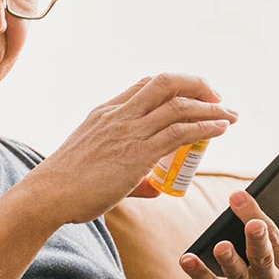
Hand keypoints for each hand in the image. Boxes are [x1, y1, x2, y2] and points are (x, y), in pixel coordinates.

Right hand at [26, 73, 237, 224]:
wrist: (48, 196)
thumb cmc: (66, 187)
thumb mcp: (95, 165)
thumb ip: (130, 173)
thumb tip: (155, 186)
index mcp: (105, 112)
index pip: (145, 84)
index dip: (174, 84)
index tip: (193, 93)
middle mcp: (119, 115)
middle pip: (166, 83)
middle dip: (197, 84)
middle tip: (217, 96)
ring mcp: (129, 132)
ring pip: (179, 106)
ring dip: (210, 108)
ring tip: (230, 115)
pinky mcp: (138, 153)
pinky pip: (180, 132)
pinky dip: (205, 127)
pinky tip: (220, 129)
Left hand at [179, 190, 278, 278]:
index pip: (275, 239)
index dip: (259, 215)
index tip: (241, 195)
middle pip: (262, 257)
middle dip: (257, 239)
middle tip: (251, 222)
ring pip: (237, 276)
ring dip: (229, 260)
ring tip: (221, 245)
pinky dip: (198, 274)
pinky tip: (187, 260)